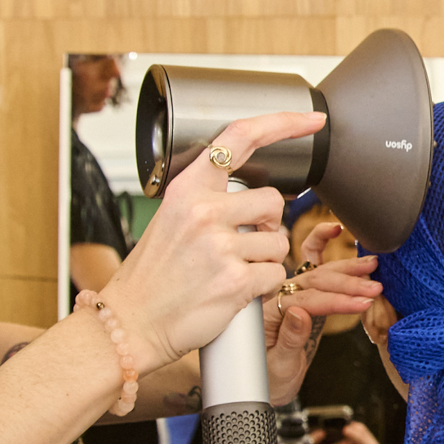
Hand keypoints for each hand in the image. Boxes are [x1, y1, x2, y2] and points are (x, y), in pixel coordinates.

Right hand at [98, 111, 314, 368]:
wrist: (131, 323)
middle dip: (269, 225)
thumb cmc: (153, 276)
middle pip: (273, 201)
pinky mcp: (235, 281)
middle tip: (243, 245)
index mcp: (187, 189)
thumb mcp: (171, 219)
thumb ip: (209, 200)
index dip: (282, 123)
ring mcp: (219, 246)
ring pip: (278, 242)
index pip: (240, 138)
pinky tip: (234, 290)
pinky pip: (275, 274)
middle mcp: (203, 212)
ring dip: (265, 259)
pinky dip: (263, 285)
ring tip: (231, 271)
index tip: (312, 120)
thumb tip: (256, 199)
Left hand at [264, 220, 382, 403]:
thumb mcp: (278, 368)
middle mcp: (277, 296)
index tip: (361, 303)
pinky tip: (337, 231)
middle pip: (315, 282)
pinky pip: (309, 264)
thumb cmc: (268, 380)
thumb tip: (299, 313)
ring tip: (372, 264)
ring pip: (317, 271)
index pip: (307, 300)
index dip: (336, 300)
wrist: (263, 385)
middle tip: (374, 287)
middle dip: (347, 283)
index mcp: (267, 313)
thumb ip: (289, 340)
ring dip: (346, 267)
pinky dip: (321, 244)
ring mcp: (290, 292)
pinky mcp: (302, 292)